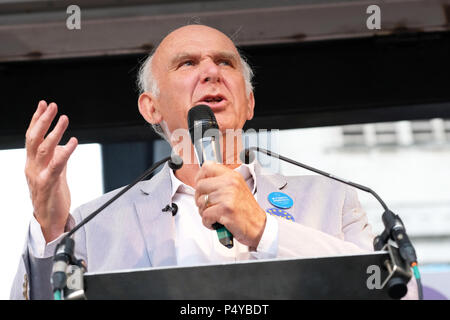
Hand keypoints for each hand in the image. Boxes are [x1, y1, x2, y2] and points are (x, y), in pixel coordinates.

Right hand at [24, 101, 77, 242]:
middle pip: (34, 139)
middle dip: (42, 120)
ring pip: (43, 149)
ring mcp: (38, 175)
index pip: (32, 137)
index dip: (36, 119)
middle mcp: (32, 166)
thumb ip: (57, 158)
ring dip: (54, 132)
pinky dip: (65, 152)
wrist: (49, 220)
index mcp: (32, 162)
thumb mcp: (54, 172)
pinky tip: (72, 142)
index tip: (43, 104)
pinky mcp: (49, 184)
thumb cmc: (51, 196)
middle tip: (52, 106)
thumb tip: (62, 144)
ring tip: (64, 118)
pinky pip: (57, 165)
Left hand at [194, 161, 266, 248]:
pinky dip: (208, 222)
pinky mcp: (225, 209)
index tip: (202, 188)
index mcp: (232, 176)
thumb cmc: (247, 211)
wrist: (259, 226)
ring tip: (215, 215)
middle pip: (200, 186)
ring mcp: (227, 195)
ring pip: (200, 202)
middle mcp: (230, 183)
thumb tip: (201, 181)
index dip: (200, 178)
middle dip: (200, 198)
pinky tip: (216, 222)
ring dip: (204, 212)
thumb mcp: (237, 189)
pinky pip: (205, 215)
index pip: (207, 167)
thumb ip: (221, 182)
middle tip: (208, 206)